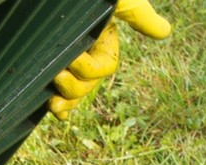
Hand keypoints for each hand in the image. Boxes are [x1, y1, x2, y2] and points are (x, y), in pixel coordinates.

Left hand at [49, 0, 171, 119]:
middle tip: (58, 81)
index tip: (73, 60)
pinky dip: (48, 98)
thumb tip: (164, 32)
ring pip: (68, 88)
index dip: (90, 71)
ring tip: (51, 100)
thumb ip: (139, 16)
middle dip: (75, 90)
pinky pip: (46, 83)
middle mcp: (83, 47)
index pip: (104, 66)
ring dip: (64, 98)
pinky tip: (44, 107)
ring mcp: (62, 52)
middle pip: (86, 83)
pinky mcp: (40, 53)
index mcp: (102, 36)